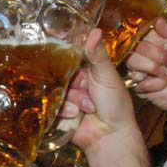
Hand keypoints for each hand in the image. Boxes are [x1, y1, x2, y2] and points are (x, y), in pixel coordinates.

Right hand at [65, 29, 140, 151]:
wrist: (110, 136)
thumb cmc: (115, 104)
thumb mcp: (108, 76)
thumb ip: (98, 55)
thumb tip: (94, 30)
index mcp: (87, 68)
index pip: (70, 52)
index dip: (62, 46)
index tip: (53, 37)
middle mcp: (74, 80)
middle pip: (59, 71)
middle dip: (73, 82)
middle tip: (85, 88)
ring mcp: (65, 95)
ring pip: (56, 88)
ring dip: (72, 98)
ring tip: (87, 107)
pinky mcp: (57, 110)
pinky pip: (51, 104)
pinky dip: (66, 110)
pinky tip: (77, 115)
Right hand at [125, 18, 166, 113]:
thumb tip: (159, 21)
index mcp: (151, 40)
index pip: (142, 31)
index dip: (157, 38)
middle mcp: (141, 53)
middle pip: (136, 45)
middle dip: (156, 53)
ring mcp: (138, 70)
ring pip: (132, 61)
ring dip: (152, 66)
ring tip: (165, 71)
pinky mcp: (139, 87)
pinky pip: (140, 82)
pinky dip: (156, 83)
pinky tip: (165, 82)